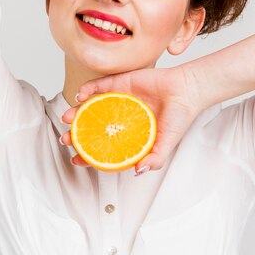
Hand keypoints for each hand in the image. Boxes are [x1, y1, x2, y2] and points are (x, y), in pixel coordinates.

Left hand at [59, 66, 201, 174]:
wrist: (187, 89)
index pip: (104, 148)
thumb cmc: (180, 116)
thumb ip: (155, 158)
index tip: (76, 159)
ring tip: (68, 117)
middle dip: (76, 134)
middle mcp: (121, 119)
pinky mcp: (121, 83)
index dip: (89, 155)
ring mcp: (119, 101)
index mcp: (130, 135)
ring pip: (92, 107)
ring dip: (77, 112)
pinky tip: (81, 95)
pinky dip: (88, 89)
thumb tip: (137, 171)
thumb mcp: (167, 143)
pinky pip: (100, 86)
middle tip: (66, 139)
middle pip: (93, 128)